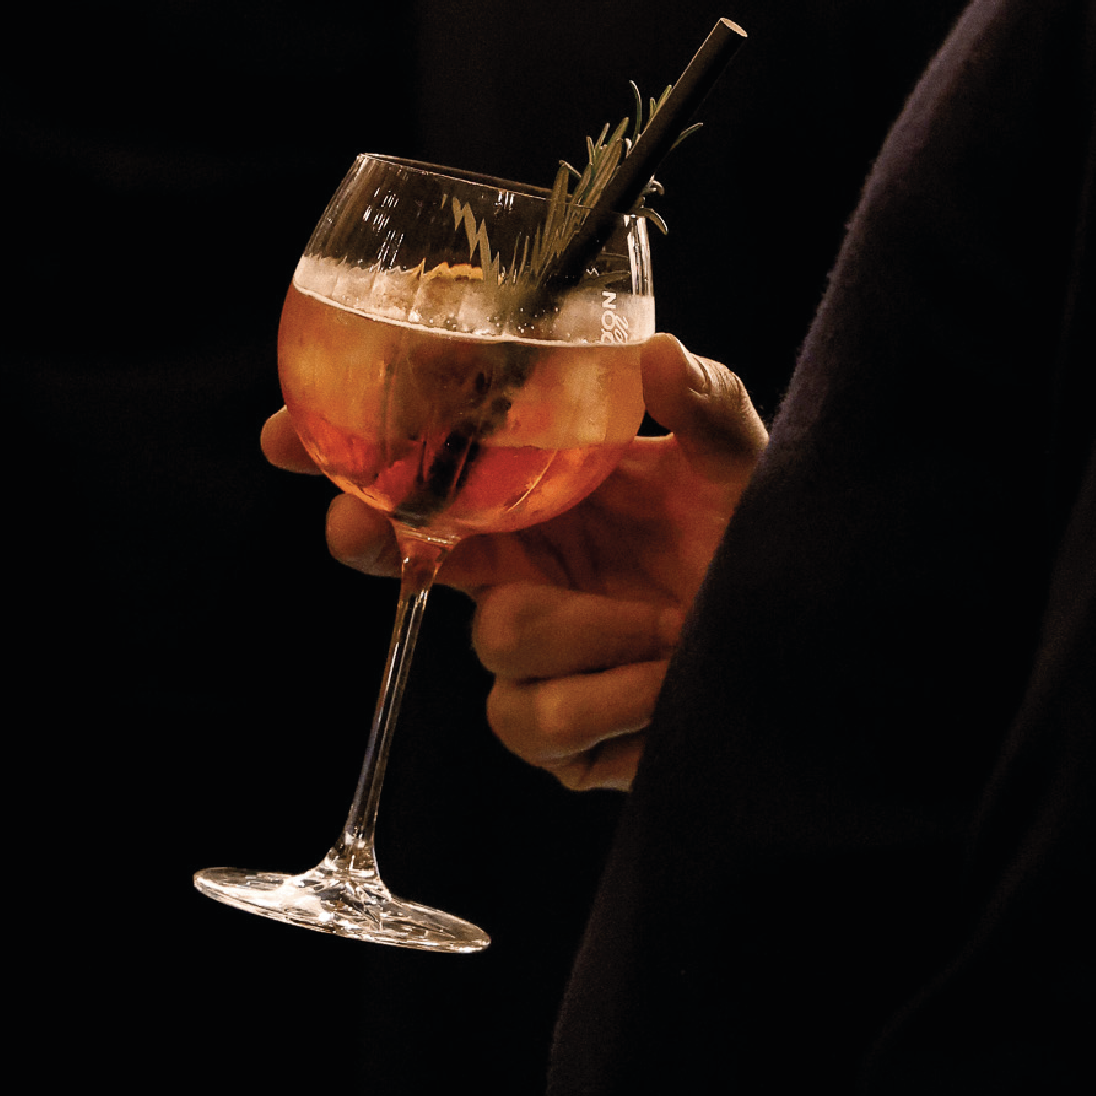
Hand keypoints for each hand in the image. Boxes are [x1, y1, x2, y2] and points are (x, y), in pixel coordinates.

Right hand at [261, 332, 766, 789]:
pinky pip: (537, 721)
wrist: (810, 652)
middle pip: (395, 555)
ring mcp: (532, 659)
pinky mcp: (556, 741)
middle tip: (364, 530)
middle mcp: (518, 570)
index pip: (418, 466)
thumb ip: (707, 404)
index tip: (286, 435)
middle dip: (370, 540)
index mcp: (536, 494)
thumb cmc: (759, 547)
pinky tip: (667, 681)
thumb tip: (658, 354)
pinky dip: (614, 698)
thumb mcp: (739, 462)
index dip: (342, 450)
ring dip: (589, 634)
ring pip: (493, 644)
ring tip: (667, 623)